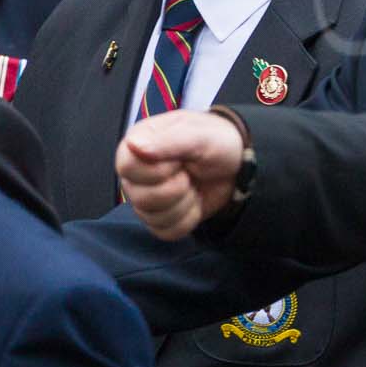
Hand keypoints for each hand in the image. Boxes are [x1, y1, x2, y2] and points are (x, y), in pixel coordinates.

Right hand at [116, 110, 245, 238]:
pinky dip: (188, 219)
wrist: (238, 164)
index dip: (157, 171)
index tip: (180, 163)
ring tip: (194, 184)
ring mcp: (144, 197)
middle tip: (190, 173)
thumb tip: (134, 145)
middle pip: (139, 197)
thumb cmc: (217, 141)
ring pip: (152, 217)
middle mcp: (135, 173)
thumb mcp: (199, 135)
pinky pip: (165, 231)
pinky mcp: (158, 218)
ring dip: (184, 203)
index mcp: (138, 144)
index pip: (127, 167)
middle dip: (176, 188)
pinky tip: (195, 201)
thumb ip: (169, 141)